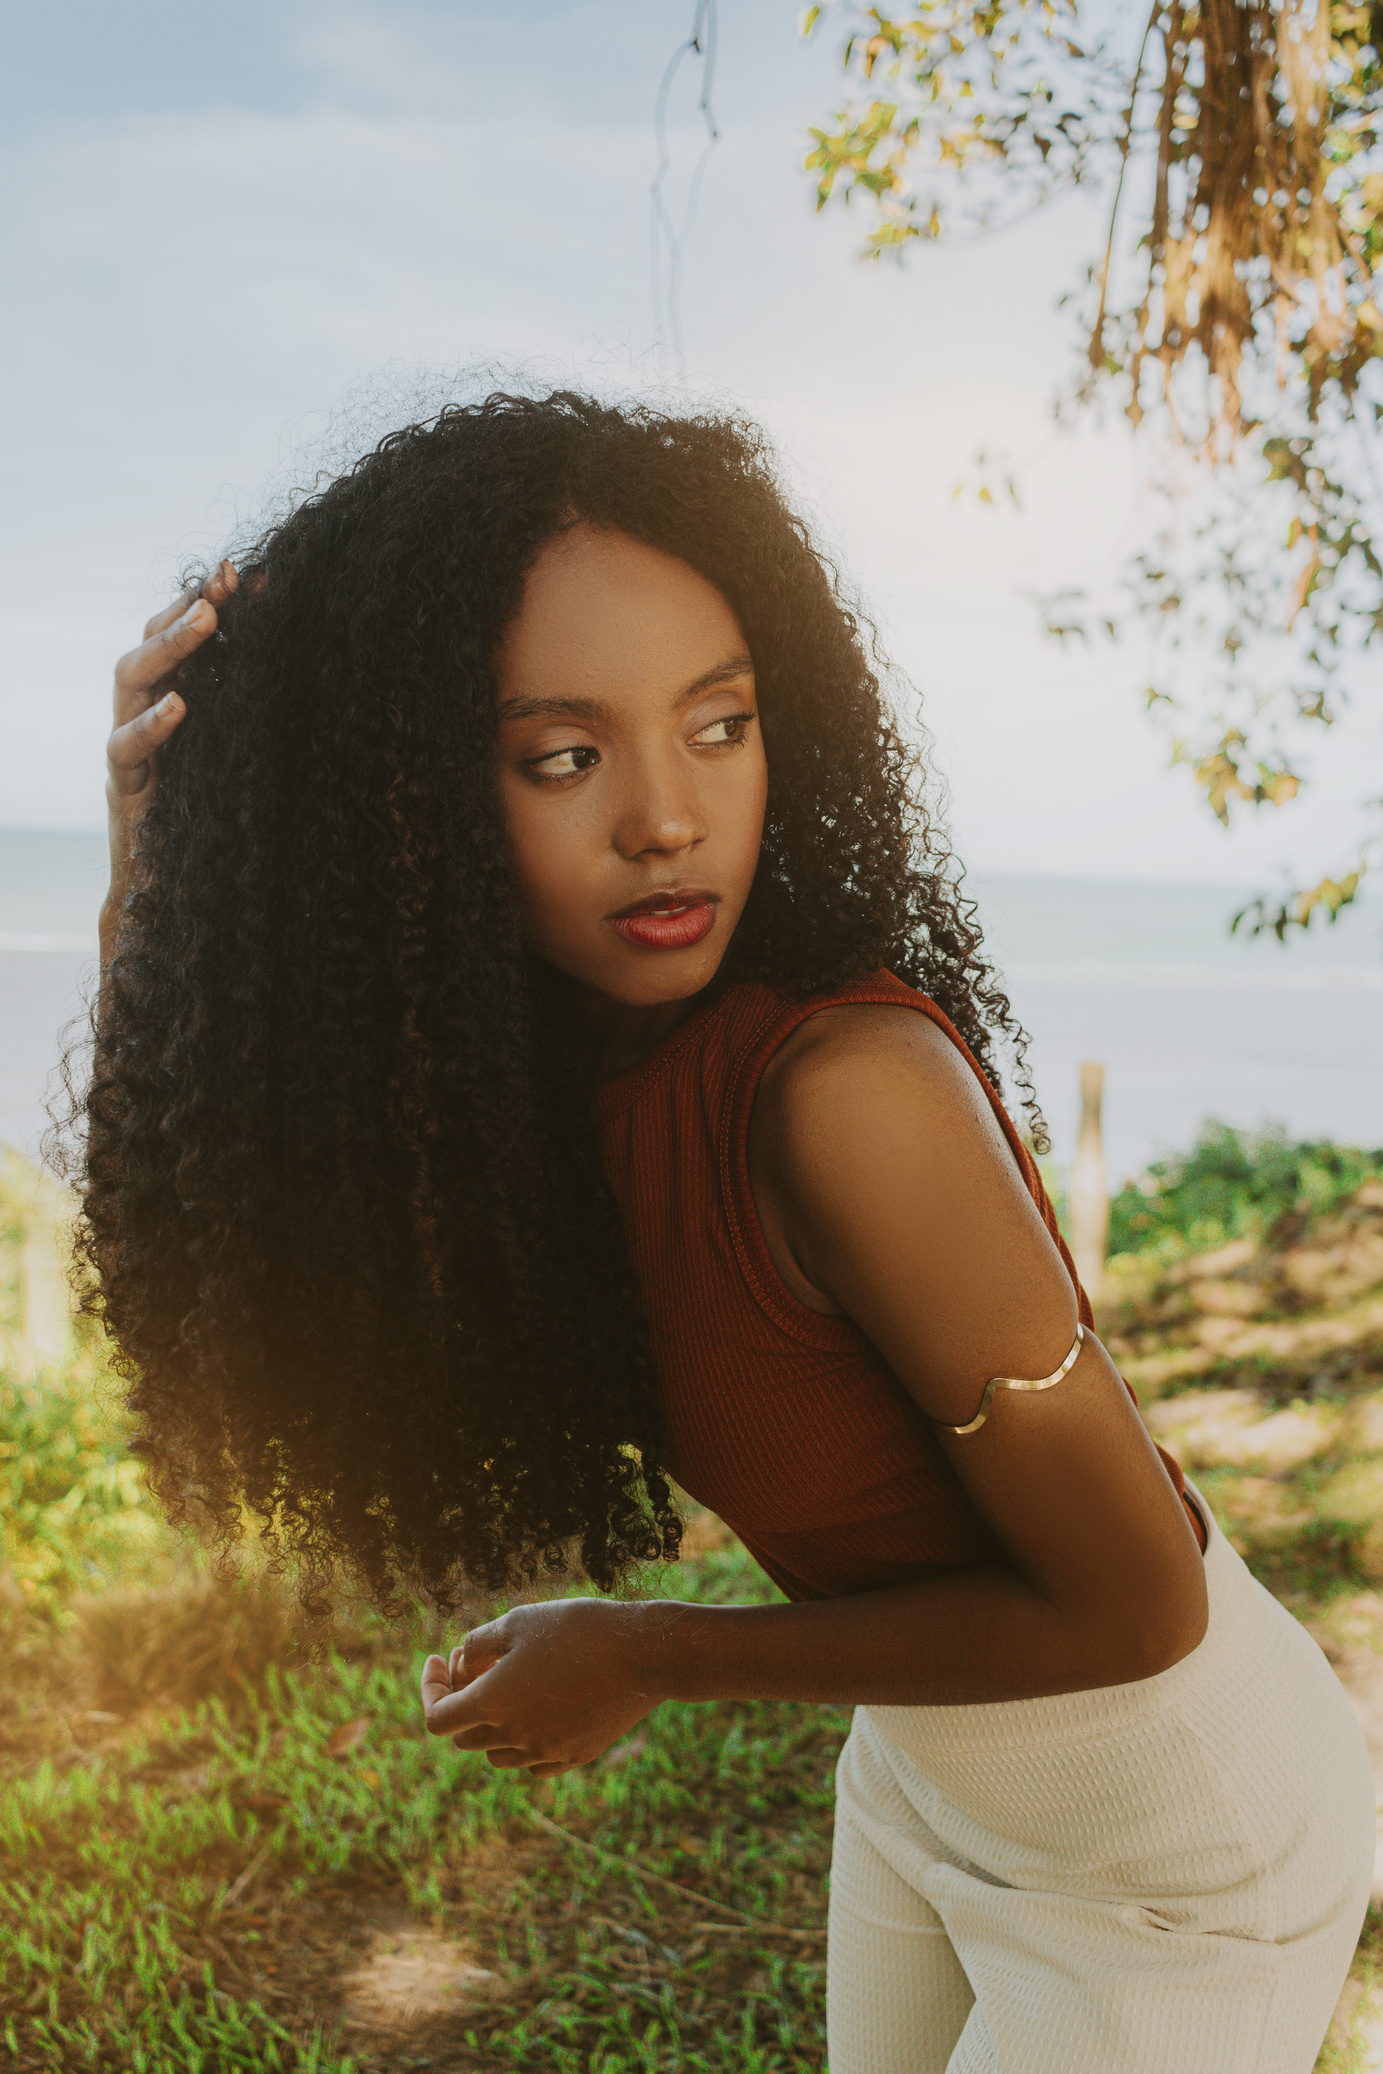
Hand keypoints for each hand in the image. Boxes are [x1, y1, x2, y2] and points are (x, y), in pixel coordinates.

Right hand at [103, 560, 236, 954]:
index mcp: (177, 695)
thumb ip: (262, 703)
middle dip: (186, 610)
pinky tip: (181, 708)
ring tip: (205, 622)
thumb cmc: (228, 816)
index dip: (206, 600)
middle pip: (151, 642)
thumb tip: (304, 656)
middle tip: (221, 587)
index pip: (183, 634)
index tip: (241, 572)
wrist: (184, 890)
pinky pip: (126, 748)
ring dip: (169, 647)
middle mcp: (147, 712)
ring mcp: (130, 747)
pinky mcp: (124, 787)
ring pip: (128, 679)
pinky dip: (152, 725)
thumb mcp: (252, 750)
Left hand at [419, 1597, 662, 1776]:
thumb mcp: (518, 1620)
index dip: (429, 1689)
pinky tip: (537, 1707)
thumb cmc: (579, 1629)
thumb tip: (463, 1663)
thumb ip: (478, 1644)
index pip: (437, 1718)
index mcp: (493, 1703)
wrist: (644, 1654)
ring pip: (498, 1754)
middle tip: (476, 1661)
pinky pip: (533, 1762)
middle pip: (465, 1737)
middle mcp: (514, 1737)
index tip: (438, 1659)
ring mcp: (546, 1753)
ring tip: (509, 1682)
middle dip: (461, 1700)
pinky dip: (523, 1741)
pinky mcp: (575, 1756)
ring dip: (491, 1724)